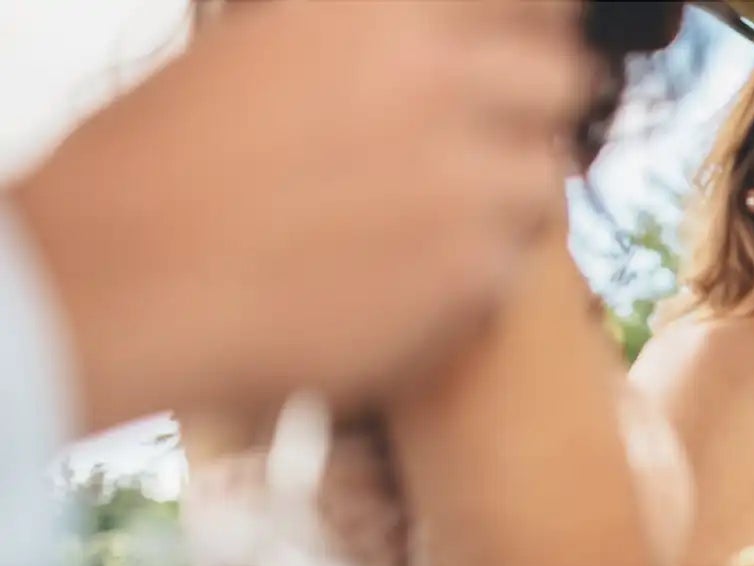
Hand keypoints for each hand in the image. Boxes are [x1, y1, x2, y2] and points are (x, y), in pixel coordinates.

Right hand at [11, 1, 597, 429]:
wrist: (122, 277)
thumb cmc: (163, 164)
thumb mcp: (265, 46)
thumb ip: (367, 41)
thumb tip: (429, 44)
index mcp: (387, 10)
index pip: (531, 1)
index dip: (531, 28)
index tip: (514, 55)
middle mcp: (442, 80)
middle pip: (561, 81)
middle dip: (526, 114)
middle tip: (478, 148)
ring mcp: (469, 178)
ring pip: (543, 179)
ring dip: (503, 199)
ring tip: (427, 225)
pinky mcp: (473, 273)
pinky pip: (514, 265)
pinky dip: (473, 273)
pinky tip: (405, 278)